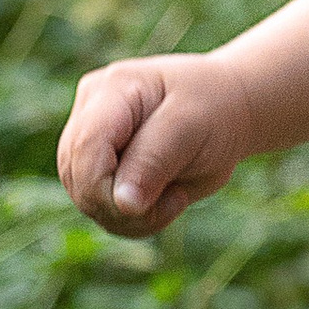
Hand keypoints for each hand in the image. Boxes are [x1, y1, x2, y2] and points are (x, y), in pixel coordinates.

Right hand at [57, 52, 255, 238]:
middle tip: (178, 200)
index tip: (162, 200)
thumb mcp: (193, 128)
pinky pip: (97, 208)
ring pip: (84, 198)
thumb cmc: (216, 109)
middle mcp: (88, 111)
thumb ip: (153, 161)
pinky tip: (164, 201)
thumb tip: (122, 204)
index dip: (108, 188)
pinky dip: (131, 219)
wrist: (230, 108)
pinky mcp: (95, 166)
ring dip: (129, 217)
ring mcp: (88, 139)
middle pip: (78, 177)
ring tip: (175, 197)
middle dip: (124, 207)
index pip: (85, 147)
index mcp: (112, 89)